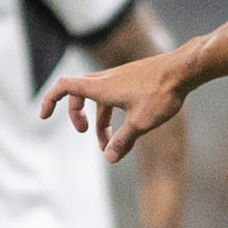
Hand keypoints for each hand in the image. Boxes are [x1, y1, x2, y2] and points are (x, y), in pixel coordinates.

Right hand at [44, 49, 191, 160]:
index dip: (49, 100)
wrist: (184, 70)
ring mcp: (119, 78)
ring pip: (98, 98)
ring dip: (98, 120)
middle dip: (76, 114)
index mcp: (101, 87)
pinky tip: (129, 127)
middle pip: (78, 94)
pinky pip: (112, 95)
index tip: (43, 116)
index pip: (63, 87)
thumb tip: (109, 158)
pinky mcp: (132, 80)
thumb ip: (122, 141)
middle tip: (84, 133)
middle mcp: (106, 79)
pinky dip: (112, 112)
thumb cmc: (162, 93)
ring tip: (109, 143)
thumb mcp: (140, 123)